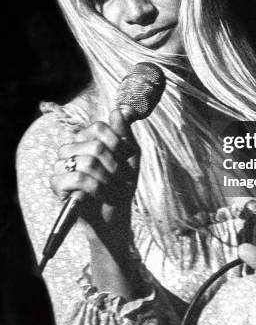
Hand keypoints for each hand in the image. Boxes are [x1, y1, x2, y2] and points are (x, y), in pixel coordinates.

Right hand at [50, 109, 138, 238]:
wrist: (114, 215)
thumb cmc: (121, 183)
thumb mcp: (129, 156)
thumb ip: (124, 133)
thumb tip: (119, 110)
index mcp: (86, 138)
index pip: (99, 127)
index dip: (118, 144)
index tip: (125, 159)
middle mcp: (71, 148)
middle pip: (96, 145)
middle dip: (114, 165)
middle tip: (119, 179)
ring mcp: (61, 165)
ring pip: (87, 162)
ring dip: (107, 178)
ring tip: (111, 188)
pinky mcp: (56, 184)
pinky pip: (77, 178)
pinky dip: (95, 188)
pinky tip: (99, 195)